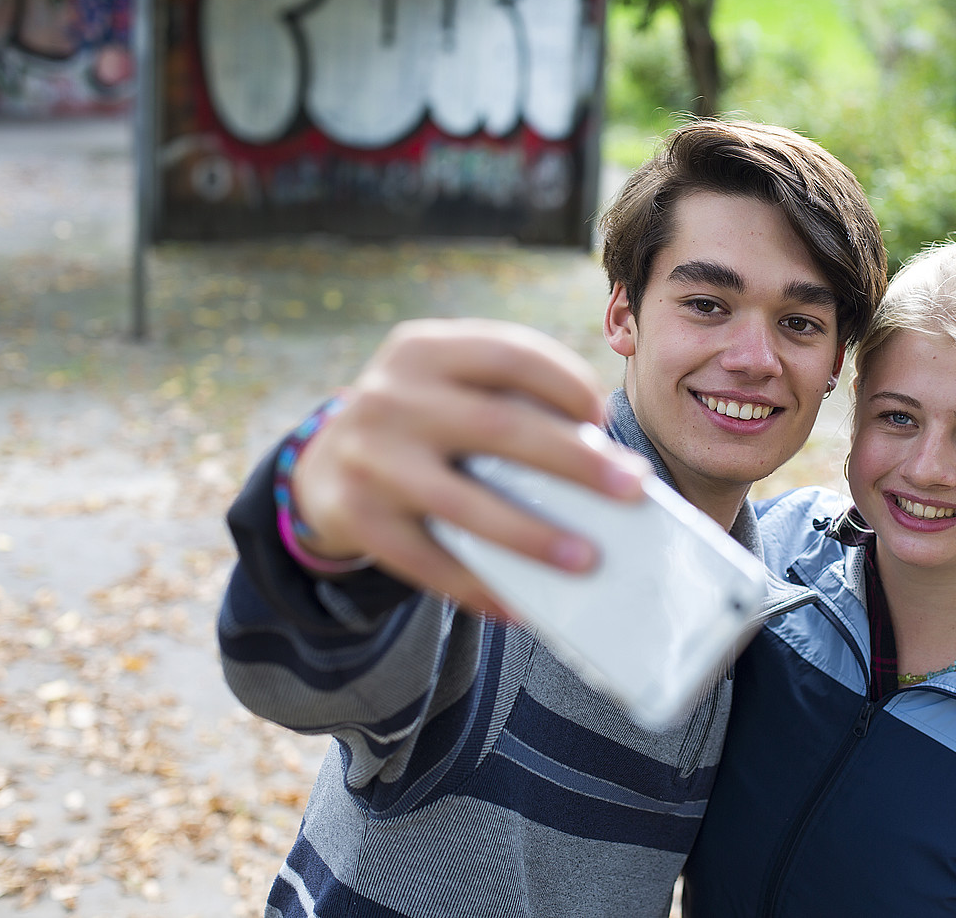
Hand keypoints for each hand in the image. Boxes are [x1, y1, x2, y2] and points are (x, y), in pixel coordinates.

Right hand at [289, 318, 649, 610]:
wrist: (323, 465)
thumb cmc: (422, 426)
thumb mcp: (447, 388)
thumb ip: (507, 403)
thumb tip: (601, 467)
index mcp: (423, 349)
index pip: (510, 354)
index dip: (567, 383)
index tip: (604, 419)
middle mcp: (391, 396)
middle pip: (501, 426)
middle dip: (575, 461)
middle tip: (632, 489)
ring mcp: (370, 458)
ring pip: (465, 504)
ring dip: (533, 535)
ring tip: (587, 560)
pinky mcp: (357, 517)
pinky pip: (427, 561)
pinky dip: (478, 587)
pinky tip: (517, 607)